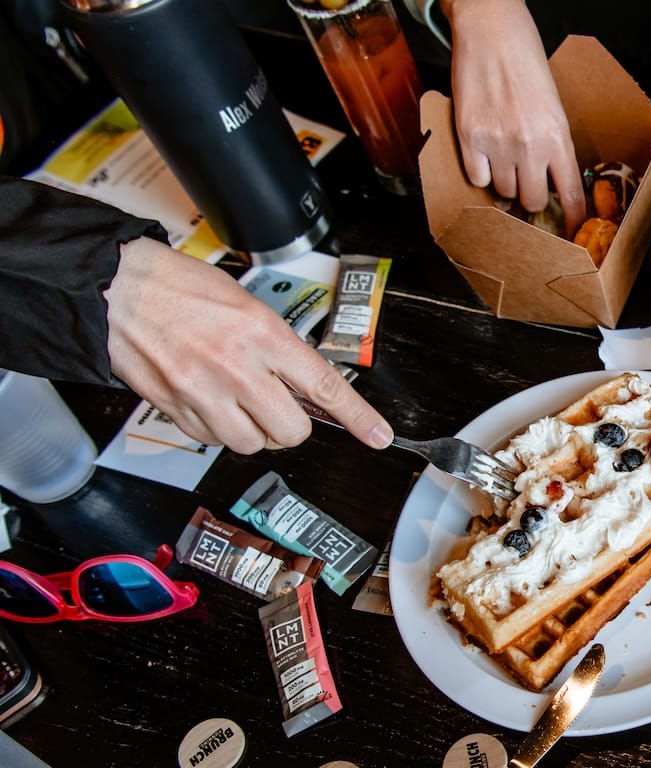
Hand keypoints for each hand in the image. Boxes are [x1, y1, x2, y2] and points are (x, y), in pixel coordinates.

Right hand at [104, 237, 393, 454]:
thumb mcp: (248, 305)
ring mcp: (204, 393)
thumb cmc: (182, 288)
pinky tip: (210, 400)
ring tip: (239, 401)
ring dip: (252, 431)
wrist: (120, 290)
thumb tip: (307, 384)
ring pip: (251, 444)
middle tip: (278, 405)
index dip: (357, 417)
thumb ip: (280, 346)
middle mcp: (237, 368)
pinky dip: (218, 429)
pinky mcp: (176, 410)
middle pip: (290, 431)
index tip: (378, 435)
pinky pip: (213, 441)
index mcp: (263, 335)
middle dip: (289, 425)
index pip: (324, 387)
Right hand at [440, 0, 585, 235]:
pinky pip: (476, 177)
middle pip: (532, 200)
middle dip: (531, 198)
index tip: (569, 228)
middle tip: (527, 184)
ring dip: (504, 181)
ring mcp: (497, 143)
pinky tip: (483, 153)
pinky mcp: (469, 137)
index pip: (569, 194)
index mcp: (558, 137)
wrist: (492, 31)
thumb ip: (553, 143)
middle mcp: (529, 145)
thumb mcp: (553, 105)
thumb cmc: (525, 61)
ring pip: (503, 190)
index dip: (570, 217)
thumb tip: (551, 178)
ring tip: (503, 158)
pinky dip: (479, 171)